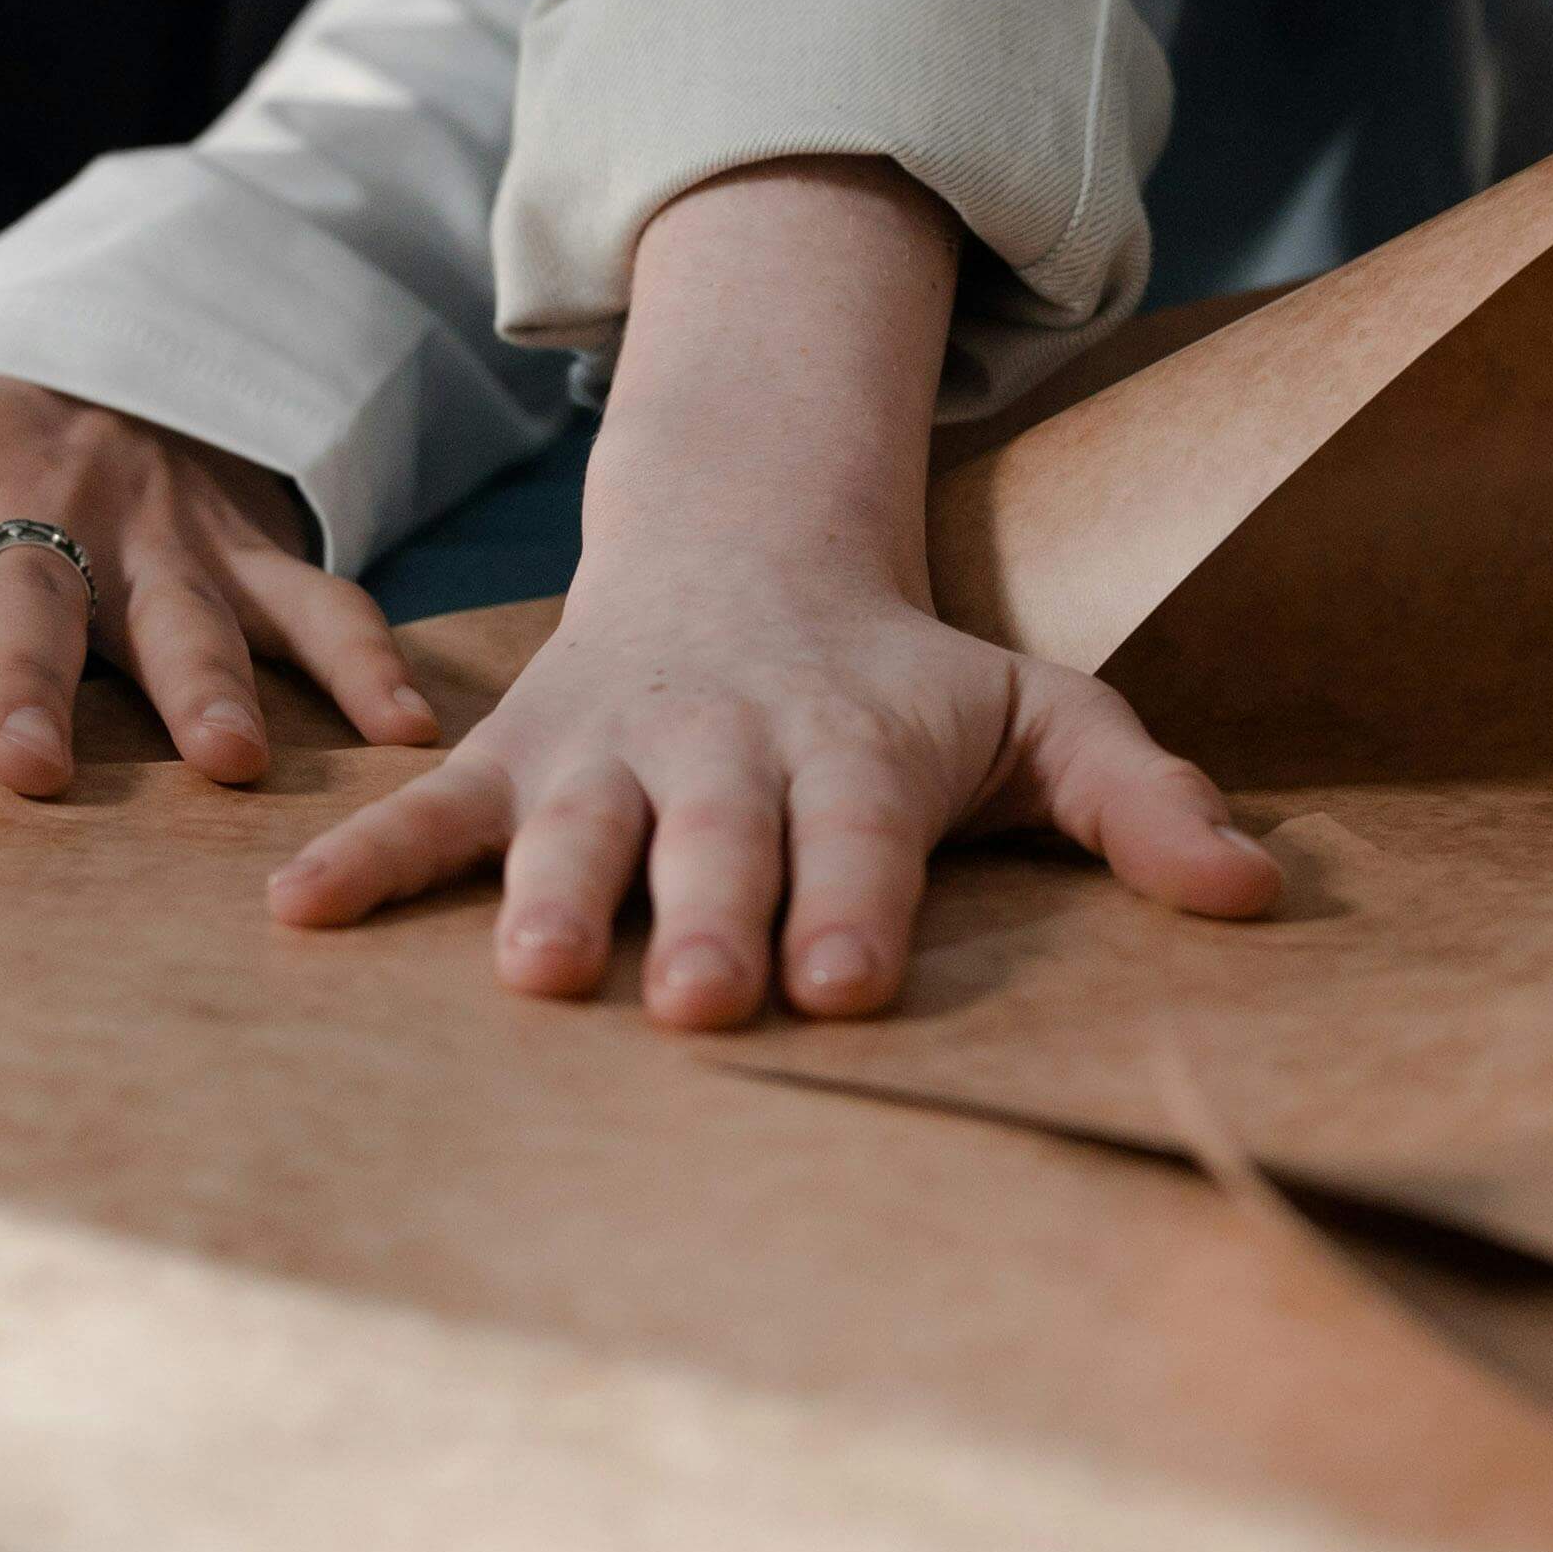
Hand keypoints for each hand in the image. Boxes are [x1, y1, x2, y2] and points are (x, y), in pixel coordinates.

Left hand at [0, 366, 432, 794]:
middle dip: (26, 683)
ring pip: (183, 610)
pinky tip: (406, 734)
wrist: (88, 344)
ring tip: (237, 770)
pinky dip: (365, 665)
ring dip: (210, 689)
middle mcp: (24, 492)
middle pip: (18, 597)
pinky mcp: (243, 541)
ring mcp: (149, 521)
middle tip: (30, 773)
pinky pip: (316, 604)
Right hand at [264, 157, 1276, 1027]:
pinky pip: (431, 810)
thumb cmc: (904, 674)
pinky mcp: (516, 758)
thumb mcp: (1039, 709)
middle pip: (718, 839)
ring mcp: (609, 753)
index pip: (861, 833)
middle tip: (694, 1002)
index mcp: (855, 746)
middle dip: (708, 916)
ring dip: (551, 892)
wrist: (745, 548)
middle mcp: (727, 748)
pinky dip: (364, 855)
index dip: (851, 904)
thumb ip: (1142, 801)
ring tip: (536, 973)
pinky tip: (296, 918)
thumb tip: (1257, 897)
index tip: (843, 986)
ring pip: (574, 827)